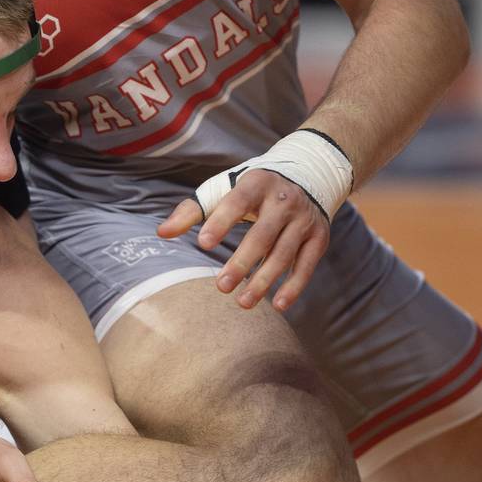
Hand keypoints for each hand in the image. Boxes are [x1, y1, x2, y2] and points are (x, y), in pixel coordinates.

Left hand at [159, 169, 329, 311]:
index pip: (237, 202)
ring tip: (242, 302)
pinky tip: (277, 305)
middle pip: (262, 234)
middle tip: (221, 287)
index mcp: (256, 183)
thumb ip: (192, 211)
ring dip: (264, 280)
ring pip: (284, 254)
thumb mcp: (223, 191)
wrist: (307, 176)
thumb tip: (162, 233)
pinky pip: (306, 265)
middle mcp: (284, 200)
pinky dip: (294, 286)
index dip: (220, 222)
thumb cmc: (251, 191)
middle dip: (242, 262)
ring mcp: (304, 219)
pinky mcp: (319, 237)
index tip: (203, 244)